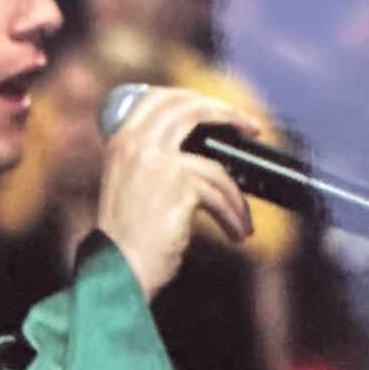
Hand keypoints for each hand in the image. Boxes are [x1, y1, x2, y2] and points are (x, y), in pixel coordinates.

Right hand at [94, 86, 260, 299]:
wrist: (117, 270)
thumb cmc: (126, 240)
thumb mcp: (130, 187)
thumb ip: (153, 164)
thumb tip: (200, 156)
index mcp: (121, 141)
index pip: (159, 99)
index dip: (194, 99)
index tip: (219, 110)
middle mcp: (137, 144)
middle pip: (190, 111)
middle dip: (228, 115)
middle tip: (251, 129)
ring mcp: (158, 162)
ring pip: (214, 166)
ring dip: (236, 197)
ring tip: (241, 220)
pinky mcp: (179, 185)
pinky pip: (219, 194)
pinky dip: (233, 215)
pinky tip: (237, 233)